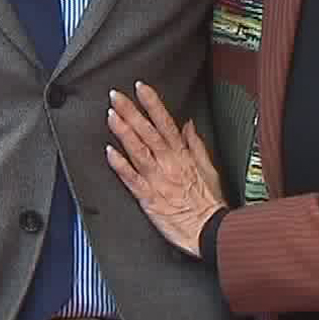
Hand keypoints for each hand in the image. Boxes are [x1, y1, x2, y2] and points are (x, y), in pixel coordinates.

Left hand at [106, 82, 226, 257]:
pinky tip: (109, 152)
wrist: (209, 231)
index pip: (166, 123)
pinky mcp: (148, 198)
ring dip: (123, 132)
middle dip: (131, 112)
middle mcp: (168, 164)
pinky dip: (120, 165)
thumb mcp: (209, 168)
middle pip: (147, 133)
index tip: (141, 88)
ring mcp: (157, 180)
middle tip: (116, 96)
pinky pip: (131, 179)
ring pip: (138, 151)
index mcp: (182, 155)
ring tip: (111, 116)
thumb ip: (196, 145)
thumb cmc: (209, 202)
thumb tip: (187, 124)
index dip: (153, 104)